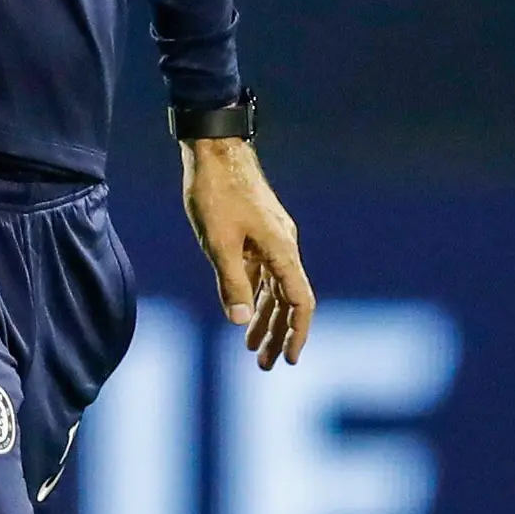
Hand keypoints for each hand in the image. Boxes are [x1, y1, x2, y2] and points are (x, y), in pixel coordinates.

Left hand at [184, 137, 314, 368]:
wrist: (215, 149)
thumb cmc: (215, 192)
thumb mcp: (218, 242)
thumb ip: (231, 281)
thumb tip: (239, 320)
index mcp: (282, 250)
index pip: (300, 302)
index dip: (296, 333)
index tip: (289, 359)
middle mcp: (284, 247)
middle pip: (288, 300)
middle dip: (277, 334)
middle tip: (265, 364)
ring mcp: (272, 239)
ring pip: (274, 287)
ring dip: (265, 317)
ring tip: (251, 347)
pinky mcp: (258, 232)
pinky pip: (262, 272)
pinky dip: (255, 294)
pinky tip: (244, 311)